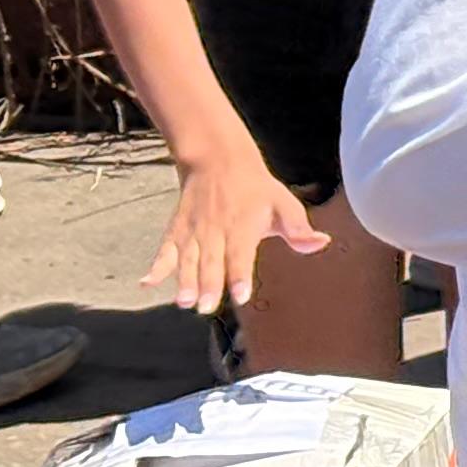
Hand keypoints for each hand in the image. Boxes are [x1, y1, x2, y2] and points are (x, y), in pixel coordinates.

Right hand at [145, 145, 328, 314]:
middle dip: (209, 285)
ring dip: (184, 280)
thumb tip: (320, 242)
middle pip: (212, 261)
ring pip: (188, 259)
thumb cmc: (256, 188)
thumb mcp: (282, 202)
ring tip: (183, 301)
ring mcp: (194, 231)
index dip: (241, 274)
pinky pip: (165, 250)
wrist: (218, 159)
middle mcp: (216, 231)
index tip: (241, 295)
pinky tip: (146, 283)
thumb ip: (298, 228)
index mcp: (243, 227)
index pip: (242, 255)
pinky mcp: (177, 230)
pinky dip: (156, 267)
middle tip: (206, 307)